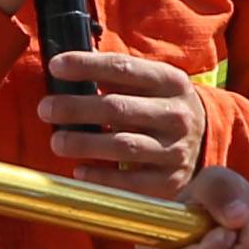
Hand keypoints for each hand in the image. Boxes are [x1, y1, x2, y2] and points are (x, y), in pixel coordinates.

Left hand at [38, 47, 206, 195]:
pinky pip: (130, 183)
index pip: (124, 67)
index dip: (86, 65)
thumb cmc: (161, 109)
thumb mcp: (153, 85)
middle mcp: (177, 114)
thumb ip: (120, 77)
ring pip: (123, 146)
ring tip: (56, 141)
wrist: (203, 145)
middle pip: (118, 108)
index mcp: (171, 82)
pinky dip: (101, 177)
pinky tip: (79, 171)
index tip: (55, 66)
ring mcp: (175, 150)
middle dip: (76, 108)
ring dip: (84, 144)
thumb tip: (67, 69)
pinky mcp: (169, 181)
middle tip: (45, 109)